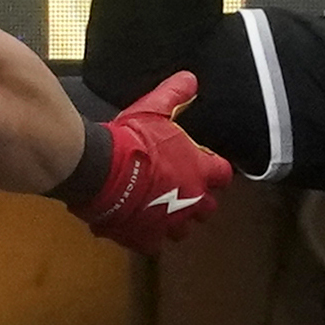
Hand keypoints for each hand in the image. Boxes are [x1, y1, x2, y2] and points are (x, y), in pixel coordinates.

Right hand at [68, 73, 232, 254]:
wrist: (102, 170)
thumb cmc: (132, 141)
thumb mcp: (154, 108)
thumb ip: (175, 95)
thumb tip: (190, 79)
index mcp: (200, 172)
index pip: (223, 175)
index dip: (214, 170)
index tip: (203, 165)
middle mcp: (191, 202)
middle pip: (207, 208)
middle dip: (198, 201)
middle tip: (181, 189)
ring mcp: (169, 223)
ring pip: (183, 231)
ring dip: (174, 221)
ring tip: (159, 209)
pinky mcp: (145, 238)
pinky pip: (153, 245)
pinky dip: (146, 236)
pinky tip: (135, 225)